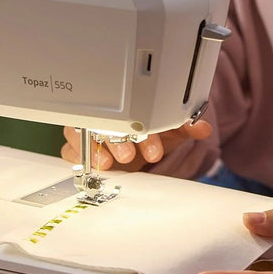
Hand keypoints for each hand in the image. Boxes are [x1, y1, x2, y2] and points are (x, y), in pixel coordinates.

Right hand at [60, 120, 211, 170]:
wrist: (134, 156)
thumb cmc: (147, 139)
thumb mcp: (168, 133)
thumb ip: (184, 127)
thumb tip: (202, 127)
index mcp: (128, 108)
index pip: (131, 111)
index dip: (143, 130)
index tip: (153, 148)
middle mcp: (106, 117)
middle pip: (104, 120)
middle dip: (116, 138)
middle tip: (129, 154)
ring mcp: (88, 131)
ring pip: (83, 132)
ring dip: (96, 147)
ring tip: (109, 162)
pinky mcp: (76, 147)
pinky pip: (70, 149)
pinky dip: (79, 156)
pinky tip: (91, 165)